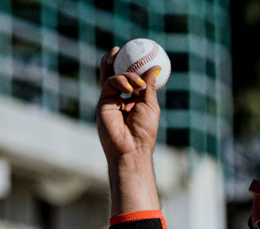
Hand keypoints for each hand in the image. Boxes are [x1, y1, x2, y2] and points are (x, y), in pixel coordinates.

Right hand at [96, 48, 160, 165]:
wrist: (132, 146)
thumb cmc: (144, 130)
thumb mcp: (150, 105)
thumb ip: (150, 87)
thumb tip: (156, 67)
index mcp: (132, 99)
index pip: (130, 78)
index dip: (130, 66)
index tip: (136, 54)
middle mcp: (119, 97)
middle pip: (115, 73)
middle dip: (116, 60)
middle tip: (121, 50)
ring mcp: (109, 98)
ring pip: (113, 76)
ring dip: (128, 75)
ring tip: (139, 85)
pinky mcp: (102, 101)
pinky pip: (109, 83)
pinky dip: (120, 81)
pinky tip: (130, 87)